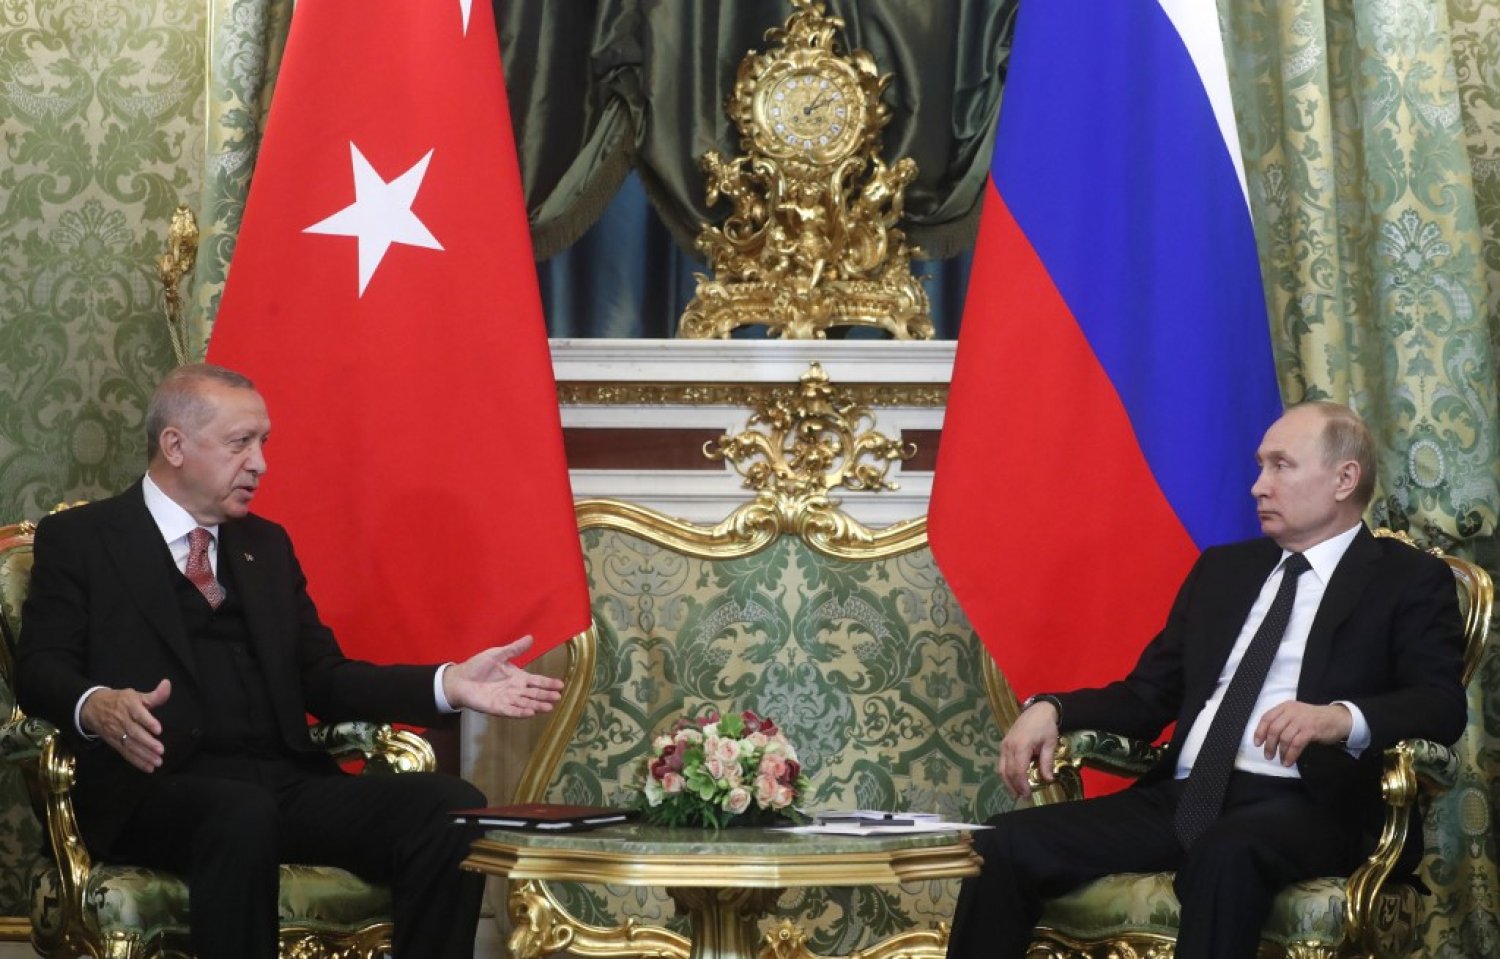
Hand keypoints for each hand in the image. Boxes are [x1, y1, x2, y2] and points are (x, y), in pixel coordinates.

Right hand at [80, 679, 170, 772]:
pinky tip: (148, 767)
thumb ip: (154, 695)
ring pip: (130, 745)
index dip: (148, 722)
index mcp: (128, 705)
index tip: (158, 729)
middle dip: (147, 742)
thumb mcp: (136, 695)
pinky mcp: (114, 743)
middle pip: (134, 732)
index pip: (138, 714)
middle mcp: (122, 720)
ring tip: (157, 761)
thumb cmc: (120, 701)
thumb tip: (167, 684)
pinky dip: (137, 761)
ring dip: (144, 755)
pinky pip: (125, 753)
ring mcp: (117, 733)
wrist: (92, 708)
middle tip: (160, 750)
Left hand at [442, 636, 564, 717]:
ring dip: (536, 706)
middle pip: (534, 694)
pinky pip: (511, 711)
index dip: (548, 683)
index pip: (537, 681)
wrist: (460, 679)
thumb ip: (515, 649)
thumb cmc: (478, 666)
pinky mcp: (497, 708)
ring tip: (548, 707)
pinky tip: (530, 713)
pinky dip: (520, 712)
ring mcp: (507, 700)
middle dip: (545, 696)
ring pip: (525, 703)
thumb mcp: (498, 654)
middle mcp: (515, 690)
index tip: (561, 685)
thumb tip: (531, 637)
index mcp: (518, 677)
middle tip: (557, 697)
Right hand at [997, 699, 1059, 799]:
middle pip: (1008, 772)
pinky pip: (1002, 762)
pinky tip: (1013, 780)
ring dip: (1007, 782)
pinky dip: (1006, 773)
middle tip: (1022, 797)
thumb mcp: (1050, 743)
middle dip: (1014, 786)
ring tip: (1016, 792)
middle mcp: (1009, 746)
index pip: (1019, 770)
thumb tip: (1048, 780)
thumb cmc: (1046, 726)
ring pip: (1001, 768)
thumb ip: (1047, 762)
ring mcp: (1004, 745)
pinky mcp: (1003, 744)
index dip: (1022, 784)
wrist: (1038, 710)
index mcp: (1021, 745)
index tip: (1028, 795)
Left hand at [1253, 701, 1351, 766]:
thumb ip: (1283, 721)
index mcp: (1285, 707)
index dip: (1259, 731)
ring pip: (1284, 738)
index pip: (1267, 718)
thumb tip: (1267, 738)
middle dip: (1269, 745)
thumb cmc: (1314, 719)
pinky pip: (1296, 744)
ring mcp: (1301, 720)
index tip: (1257, 743)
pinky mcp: (1311, 730)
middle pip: (1274, 729)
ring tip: (1280, 760)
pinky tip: (1288, 761)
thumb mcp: (1296, 714)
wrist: (1338, 718)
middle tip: (1268, 756)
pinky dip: (1290, 754)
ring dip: (1280, 752)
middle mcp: (1292, 711)